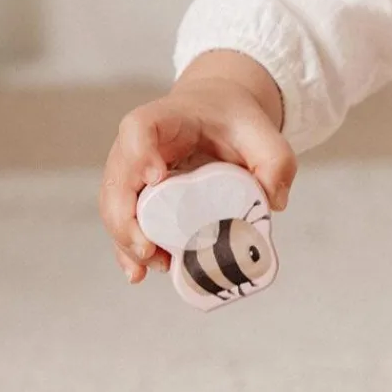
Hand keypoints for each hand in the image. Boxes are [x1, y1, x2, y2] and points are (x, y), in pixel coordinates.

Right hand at [99, 52, 296, 283]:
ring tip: (155, 267)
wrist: (216, 117)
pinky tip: (139, 274)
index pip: (139, 130)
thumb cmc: (232, 122)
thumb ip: (277, 161)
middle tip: (150, 250)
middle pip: (117, 181)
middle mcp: (137, 147)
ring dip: (126, 243)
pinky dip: (128, 251)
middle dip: (126, 222)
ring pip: (114, 209)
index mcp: (164, 120)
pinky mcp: (137, 200)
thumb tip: (275, 203)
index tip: (156, 177)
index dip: (140, 154)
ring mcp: (132, 175)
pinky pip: (124, 225)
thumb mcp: (263, 133)